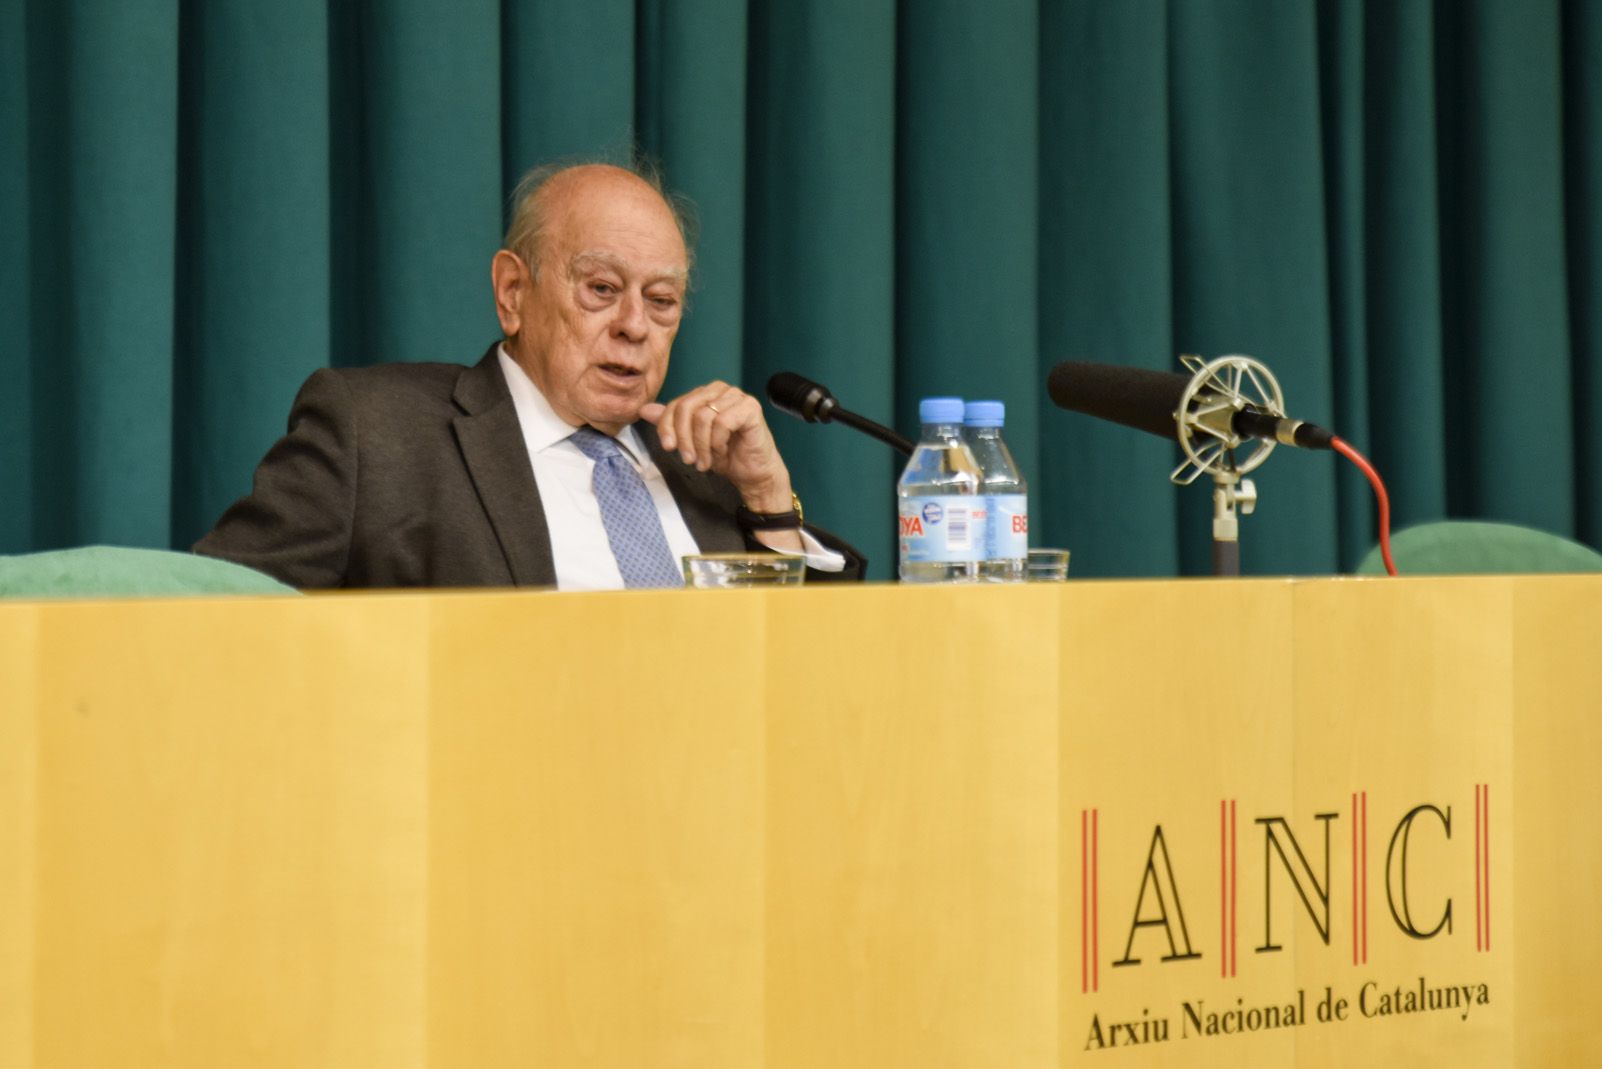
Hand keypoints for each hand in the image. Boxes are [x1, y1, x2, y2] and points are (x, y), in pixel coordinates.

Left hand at [639, 381, 793, 512]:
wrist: (753, 474)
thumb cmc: (726, 455)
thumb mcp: (691, 440)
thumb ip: (671, 424)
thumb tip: (644, 410)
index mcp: (706, 393)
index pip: (676, 404)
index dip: (667, 426)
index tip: (667, 447)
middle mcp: (721, 390)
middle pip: (686, 407)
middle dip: (683, 438)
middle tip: (688, 459)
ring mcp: (737, 396)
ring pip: (702, 416)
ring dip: (701, 445)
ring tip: (706, 461)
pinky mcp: (750, 407)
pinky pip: (721, 422)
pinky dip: (717, 443)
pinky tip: (722, 453)